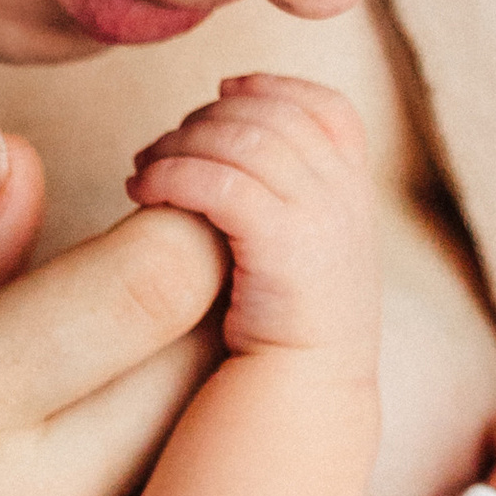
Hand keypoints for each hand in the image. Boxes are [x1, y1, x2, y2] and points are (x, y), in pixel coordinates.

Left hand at [124, 74, 378, 364]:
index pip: (326, 108)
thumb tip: (223, 147)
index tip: (220, 95)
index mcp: (354, 196)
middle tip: (159, 145)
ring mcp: (323, 222)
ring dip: (181, 143)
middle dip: (208, 117)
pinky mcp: (286, 249)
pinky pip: (222, 183)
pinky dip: (175, 174)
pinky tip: (143, 192)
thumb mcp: (296, 258)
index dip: (271, 88)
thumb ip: (280, 205)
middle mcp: (347, 200)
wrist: (298, 406)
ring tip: (142, 171)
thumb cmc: (276, 338)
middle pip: (275, 114)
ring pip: (244, 140)